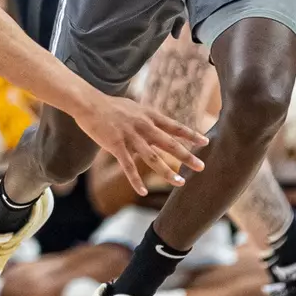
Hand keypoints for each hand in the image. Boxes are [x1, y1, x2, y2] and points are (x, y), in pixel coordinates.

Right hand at [73, 91, 206, 195]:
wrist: (89, 103)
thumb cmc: (112, 106)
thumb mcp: (136, 108)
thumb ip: (149, 118)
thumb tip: (160, 125)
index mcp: (149, 116)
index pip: (175, 126)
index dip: (191, 135)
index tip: (205, 142)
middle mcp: (144, 126)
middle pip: (169, 143)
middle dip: (186, 156)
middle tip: (201, 167)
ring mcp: (130, 137)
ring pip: (152, 158)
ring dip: (167, 172)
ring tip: (179, 182)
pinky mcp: (116, 146)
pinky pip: (128, 166)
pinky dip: (135, 180)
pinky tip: (142, 191)